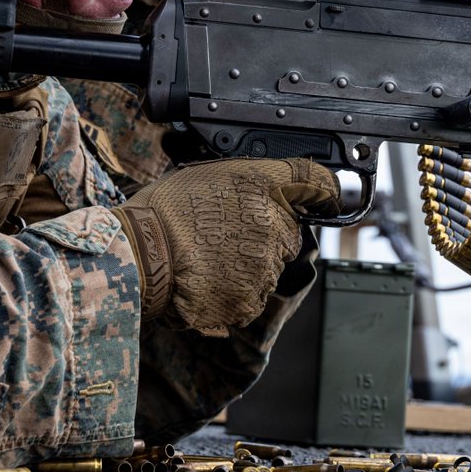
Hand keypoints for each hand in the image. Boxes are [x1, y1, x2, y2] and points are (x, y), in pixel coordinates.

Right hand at [114, 158, 339, 335]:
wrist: (140, 256)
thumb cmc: (164, 211)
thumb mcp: (208, 173)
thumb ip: (250, 182)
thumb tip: (275, 190)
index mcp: (263, 187)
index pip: (316, 181)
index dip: (326, 190)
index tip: (330, 197)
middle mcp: (274, 224)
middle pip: (288, 233)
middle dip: (266, 235)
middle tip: (222, 235)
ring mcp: (266, 265)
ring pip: (270, 268)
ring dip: (248, 266)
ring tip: (207, 259)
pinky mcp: (252, 298)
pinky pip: (252, 296)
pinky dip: (235, 293)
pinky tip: (207, 280)